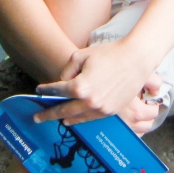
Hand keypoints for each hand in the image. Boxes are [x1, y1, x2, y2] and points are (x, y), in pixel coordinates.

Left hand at [34, 40, 156, 126]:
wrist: (136, 59)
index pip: (57, 91)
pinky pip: (91, 118)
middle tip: (37, 118)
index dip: (45, 91)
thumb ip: (67, 70)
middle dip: (48, 114)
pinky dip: (80, 119)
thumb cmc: (109, 53)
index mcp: (80, 86)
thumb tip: (61, 82)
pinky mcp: (111, 111)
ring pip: (77, 117)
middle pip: (63, 110)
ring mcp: (101, 108)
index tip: (38, 91)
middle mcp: (89, 101)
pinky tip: (73, 118)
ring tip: (55, 119)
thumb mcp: (81, 55)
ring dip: (64, 118)